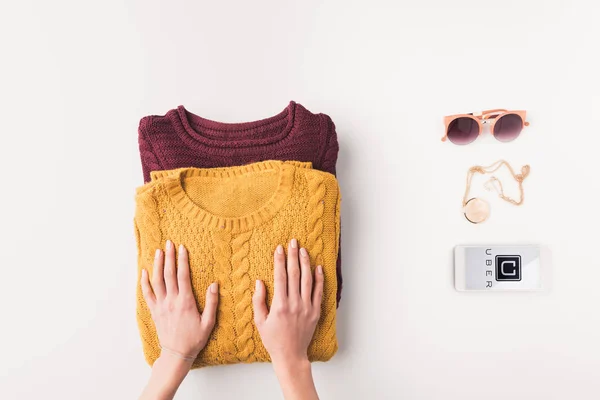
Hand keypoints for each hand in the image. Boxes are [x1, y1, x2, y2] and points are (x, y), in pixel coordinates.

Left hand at [139, 240, 218, 399]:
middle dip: (168, 257)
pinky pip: (147, 293)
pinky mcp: (154, 311)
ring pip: (157, 281)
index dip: (182, 260)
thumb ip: (212, 303)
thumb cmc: (194, 339)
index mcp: (185, 302)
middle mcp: (171, 301)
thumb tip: (214, 285)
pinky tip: (145, 271)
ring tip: (158, 251)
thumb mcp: (208, 322)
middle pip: (168, 274)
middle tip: (169, 243)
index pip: (183, 276)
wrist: (176, 353)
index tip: (182, 248)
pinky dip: (145, 281)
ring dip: (157, 265)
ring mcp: (161, 305)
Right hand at [253, 238, 322, 399]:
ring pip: (307, 280)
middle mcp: (294, 304)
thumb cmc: (273, 339)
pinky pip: (318, 292)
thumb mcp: (259, 321)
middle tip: (293, 242)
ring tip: (303, 250)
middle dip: (293, 256)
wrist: (290, 355)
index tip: (279, 248)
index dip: (279, 261)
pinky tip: (318, 267)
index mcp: (280, 305)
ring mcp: (307, 308)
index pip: (280, 277)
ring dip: (305, 263)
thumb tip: (259, 282)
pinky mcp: (315, 312)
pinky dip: (319, 279)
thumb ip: (259, 300)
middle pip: (295, 274)